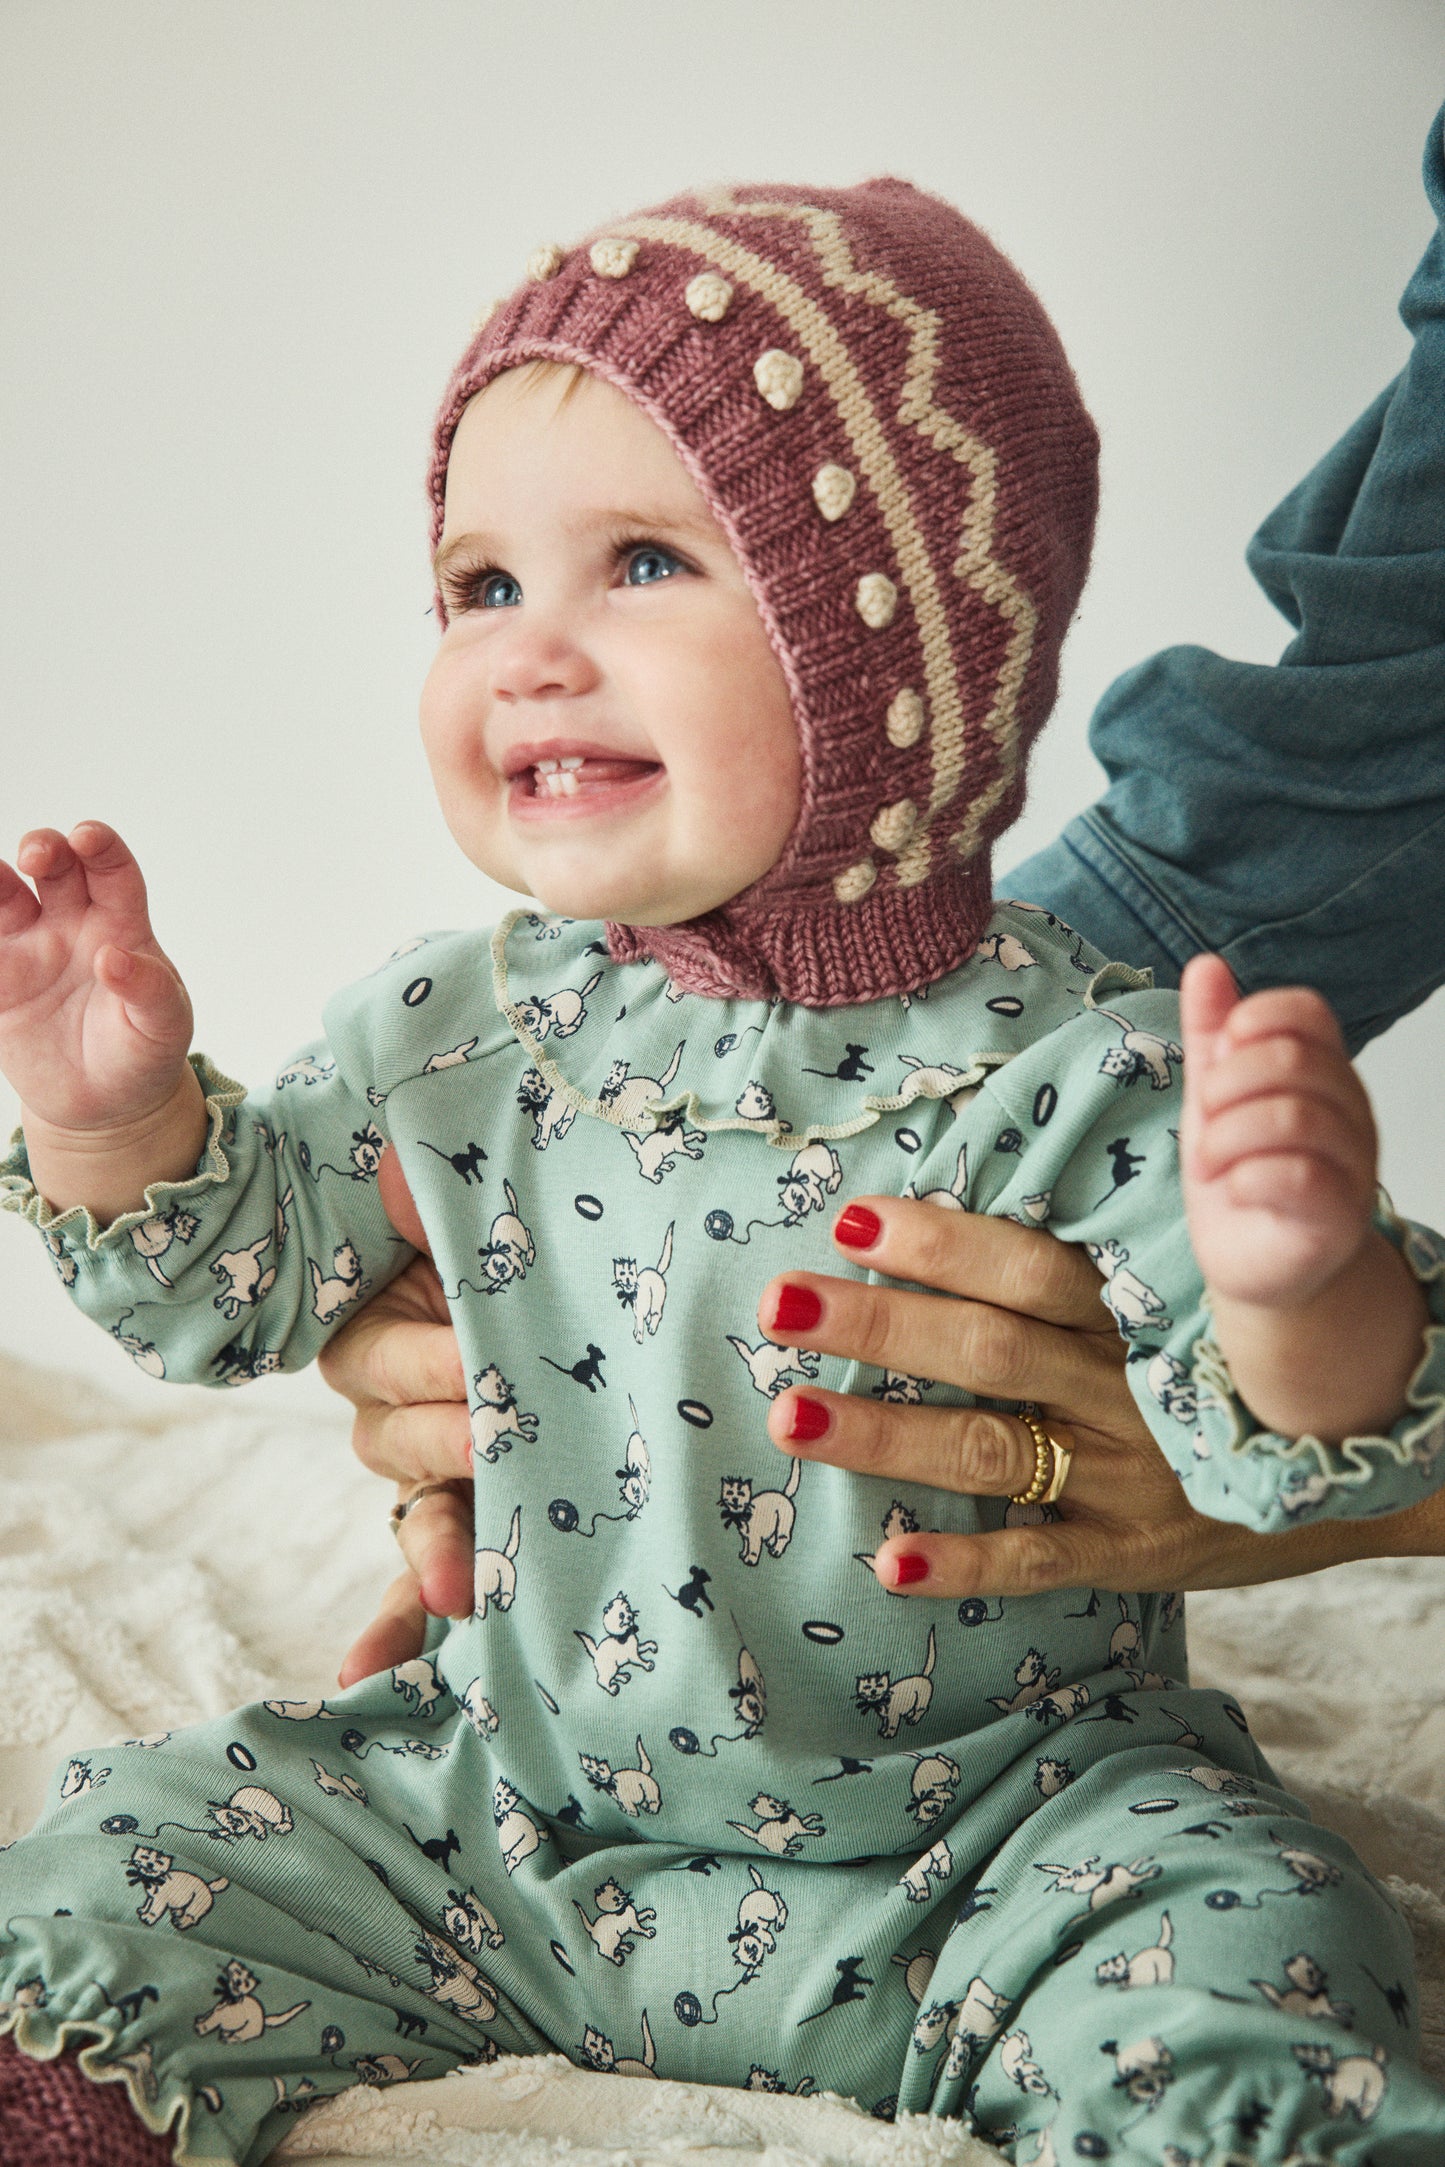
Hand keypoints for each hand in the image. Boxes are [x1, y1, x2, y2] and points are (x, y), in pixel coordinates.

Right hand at [0, 823, 191, 1133]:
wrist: (106, 1104)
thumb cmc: (144, 1052)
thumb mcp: (164, 1027)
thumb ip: (149, 991)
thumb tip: (114, 958)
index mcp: (121, 926)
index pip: (113, 872)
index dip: (101, 847)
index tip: (88, 836)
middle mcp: (72, 925)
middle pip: (56, 868)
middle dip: (45, 849)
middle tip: (38, 853)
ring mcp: (30, 949)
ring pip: (5, 897)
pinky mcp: (0, 979)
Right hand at [323, 1146, 473, 1684]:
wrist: (586, 1280)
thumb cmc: (525, 1248)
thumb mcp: (482, 1225)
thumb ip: (440, 1204)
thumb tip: (399, 1171)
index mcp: (382, 1332)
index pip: (383, 1358)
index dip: (428, 1362)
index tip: (479, 1364)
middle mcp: (395, 1409)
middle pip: (397, 1444)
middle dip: (449, 1447)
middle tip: (497, 1449)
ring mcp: (431, 1476)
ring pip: (416, 1522)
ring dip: (436, 1557)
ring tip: (455, 1592)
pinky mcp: (467, 1528)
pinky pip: (424, 1583)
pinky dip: (400, 1628)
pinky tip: (376, 1678)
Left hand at [753, 1194, 1440, 1597]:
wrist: (1358, 1467)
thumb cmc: (1235, 1359)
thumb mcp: (1189, 1286)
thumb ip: (1099, 1246)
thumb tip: (999, 1171)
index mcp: (1136, 1311)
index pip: (1032, 1268)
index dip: (944, 1242)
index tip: (852, 1218)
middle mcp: (1126, 1388)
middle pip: (990, 1350)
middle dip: (881, 1324)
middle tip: (781, 1301)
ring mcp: (1127, 1476)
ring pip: (993, 1451)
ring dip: (887, 1433)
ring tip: (792, 1414)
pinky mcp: (1132, 1555)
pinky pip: (1038, 1562)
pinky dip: (965, 1563)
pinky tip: (889, 1560)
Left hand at [1180, 953, 1375, 1304]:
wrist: (1254, 1263)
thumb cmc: (1239, 1172)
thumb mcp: (1214, 1094)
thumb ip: (1211, 1033)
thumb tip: (1206, 965)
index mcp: (1322, 1070)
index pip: (1307, 1011)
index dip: (1252, 1022)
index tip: (1218, 1059)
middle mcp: (1349, 1110)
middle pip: (1293, 1060)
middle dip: (1225, 1086)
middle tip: (1205, 1121)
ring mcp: (1351, 1164)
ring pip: (1292, 1117)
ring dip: (1226, 1138)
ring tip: (1211, 1162)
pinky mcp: (1338, 1218)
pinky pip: (1297, 1177)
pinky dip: (1246, 1177)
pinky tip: (1233, 1189)